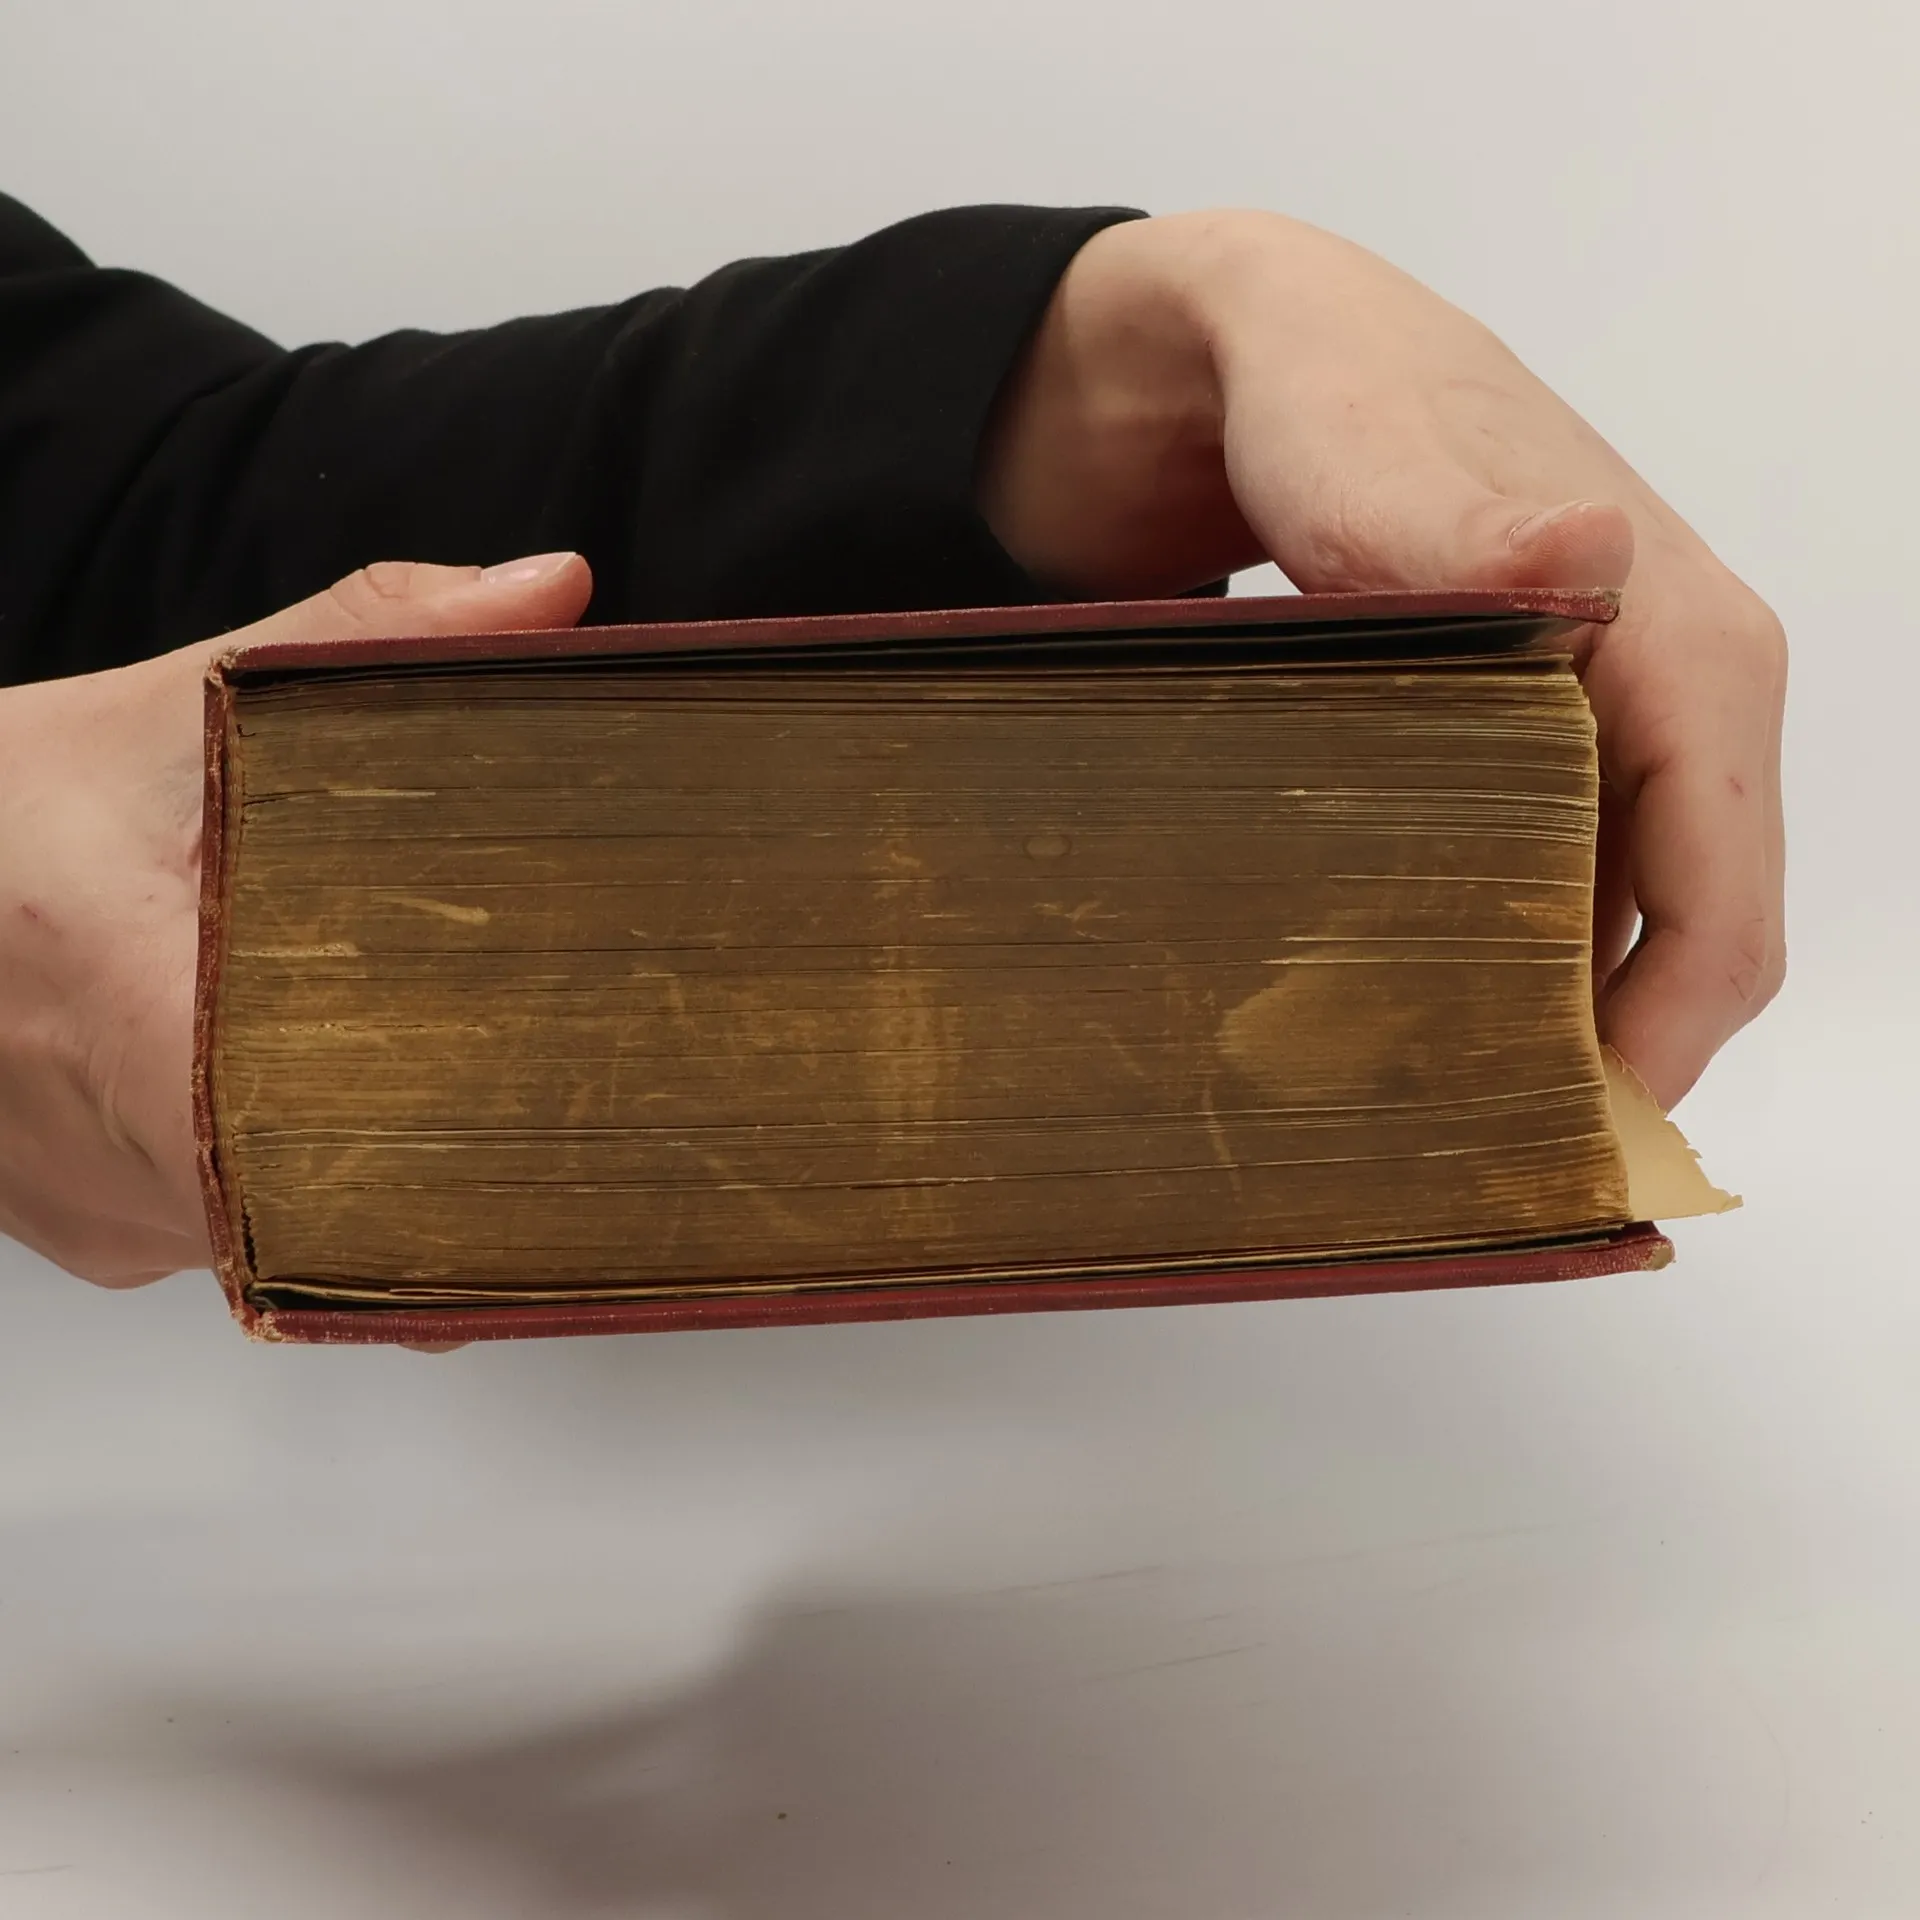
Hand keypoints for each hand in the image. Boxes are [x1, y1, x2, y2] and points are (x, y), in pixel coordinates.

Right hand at [0, 554, 591, 1288]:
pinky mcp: (98, 1230)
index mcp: (146, 1041)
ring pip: (290, 1227)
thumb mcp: (174, 710)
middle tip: (552, 1078)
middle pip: (351, 1209)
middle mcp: (125, 1173)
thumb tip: (545, 594)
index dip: (478, 1154)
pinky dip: (283, 1165)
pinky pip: (231, 1225)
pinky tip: (316, 1091)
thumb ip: (367, 642)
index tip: (575, 1120)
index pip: (361, 1171)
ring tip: (438, 1069)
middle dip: (452, 1143)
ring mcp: (106, 1220)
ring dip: (364, 1152)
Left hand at [979, 210, 1785, 1107]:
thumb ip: (1462, 518)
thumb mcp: (1369, 446)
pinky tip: (1419, 999)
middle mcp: (1675, 694)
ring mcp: (1609, 719)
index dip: (1663, 1033)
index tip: (1570, 1134)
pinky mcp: (1538, 735)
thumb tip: (1585, 556)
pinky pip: (1565, 871)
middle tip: (1482, 1144)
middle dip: (1608, 1045)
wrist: (1254, 358)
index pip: (1723, 887)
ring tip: (1441, 1099)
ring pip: (1623, 911)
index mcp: (1686, 643)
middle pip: (1686, 926)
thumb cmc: (1326, 391)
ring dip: (1555, 1011)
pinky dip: (1513, 949)